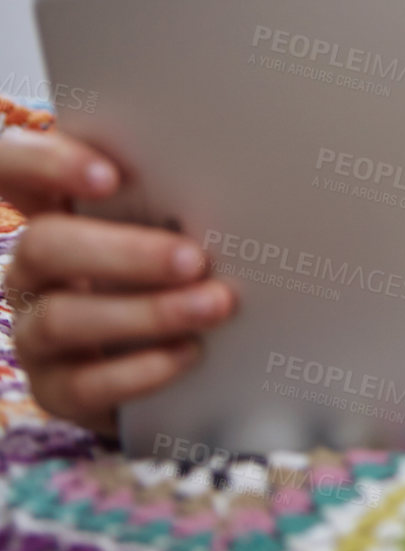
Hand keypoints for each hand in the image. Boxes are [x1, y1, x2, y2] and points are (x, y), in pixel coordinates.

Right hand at [0, 125, 235, 435]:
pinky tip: (188, 353)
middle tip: (194, 258)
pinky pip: (83, 382)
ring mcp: (37, 329)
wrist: (181, 367)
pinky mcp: (57, 387)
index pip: (13, 166)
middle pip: (42, 246)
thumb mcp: (178, 230)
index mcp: (59, 211)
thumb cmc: (183, 271)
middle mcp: (36, 269)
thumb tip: (235, 181)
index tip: (110, 176)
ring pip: (61, 317)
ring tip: (212, 305)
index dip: (44, 163)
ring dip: (146, 311)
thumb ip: (178, 204)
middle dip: (124, 252)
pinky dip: (141, 368)